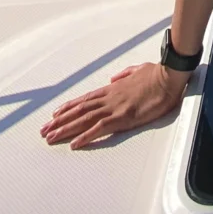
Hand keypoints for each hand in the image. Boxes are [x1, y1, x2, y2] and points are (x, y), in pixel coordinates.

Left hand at [40, 62, 188, 148]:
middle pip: (79, 110)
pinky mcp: (123, 117)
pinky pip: (99, 128)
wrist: (168, 76)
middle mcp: (109, 97)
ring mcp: (114, 107)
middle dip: (60, 121)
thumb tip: (113, 79)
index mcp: (113, 88)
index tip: (54, 115)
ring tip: (50, 137)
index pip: (85, 99)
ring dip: (65, 129)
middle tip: (44, 130)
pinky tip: (74, 144)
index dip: (68, 107)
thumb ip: (123, 75)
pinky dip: (85, 136)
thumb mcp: (137, 69)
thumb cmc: (156, 73)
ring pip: (84, 119)